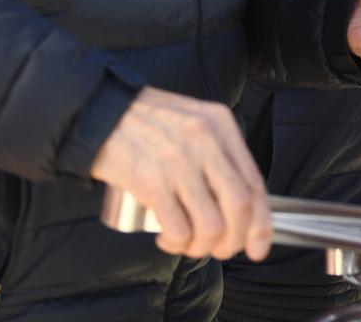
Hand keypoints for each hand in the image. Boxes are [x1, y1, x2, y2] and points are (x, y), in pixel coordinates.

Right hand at [91, 87, 270, 260]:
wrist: (98, 112)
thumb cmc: (146, 122)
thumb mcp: (193, 120)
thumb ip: (217, 152)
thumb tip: (240, 205)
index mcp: (220, 124)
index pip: (254, 183)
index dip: (261, 224)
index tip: (257, 247)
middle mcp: (204, 140)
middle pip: (240, 207)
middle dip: (233, 241)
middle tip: (218, 249)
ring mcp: (178, 160)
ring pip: (211, 225)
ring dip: (202, 247)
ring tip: (187, 244)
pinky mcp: (150, 179)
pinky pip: (178, 229)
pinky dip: (176, 244)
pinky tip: (167, 240)